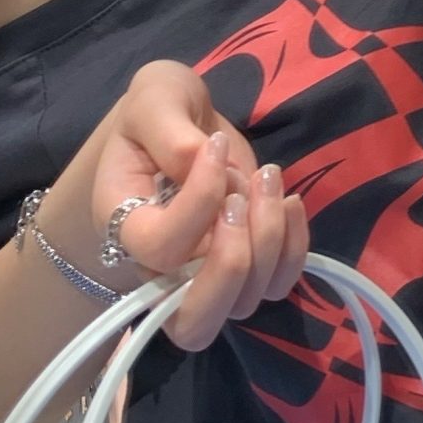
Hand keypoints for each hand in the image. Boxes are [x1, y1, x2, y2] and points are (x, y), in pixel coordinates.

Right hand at [74, 59, 309, 352]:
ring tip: (267, 176)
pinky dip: (295, 248)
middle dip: (233, 263)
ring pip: (244, 301)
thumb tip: (205, 164)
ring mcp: (207, 276)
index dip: (199, 202)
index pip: (162, 248)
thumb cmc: (159, 113)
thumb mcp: (154, 98)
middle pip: (193, 323)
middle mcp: (162, 272)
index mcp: (127, 229)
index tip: (213, 148)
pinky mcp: (248, 267)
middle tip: (243, 195)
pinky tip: (290, 200)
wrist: (179, 125)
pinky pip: (279, 284)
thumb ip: (170, 131)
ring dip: (269, 238)